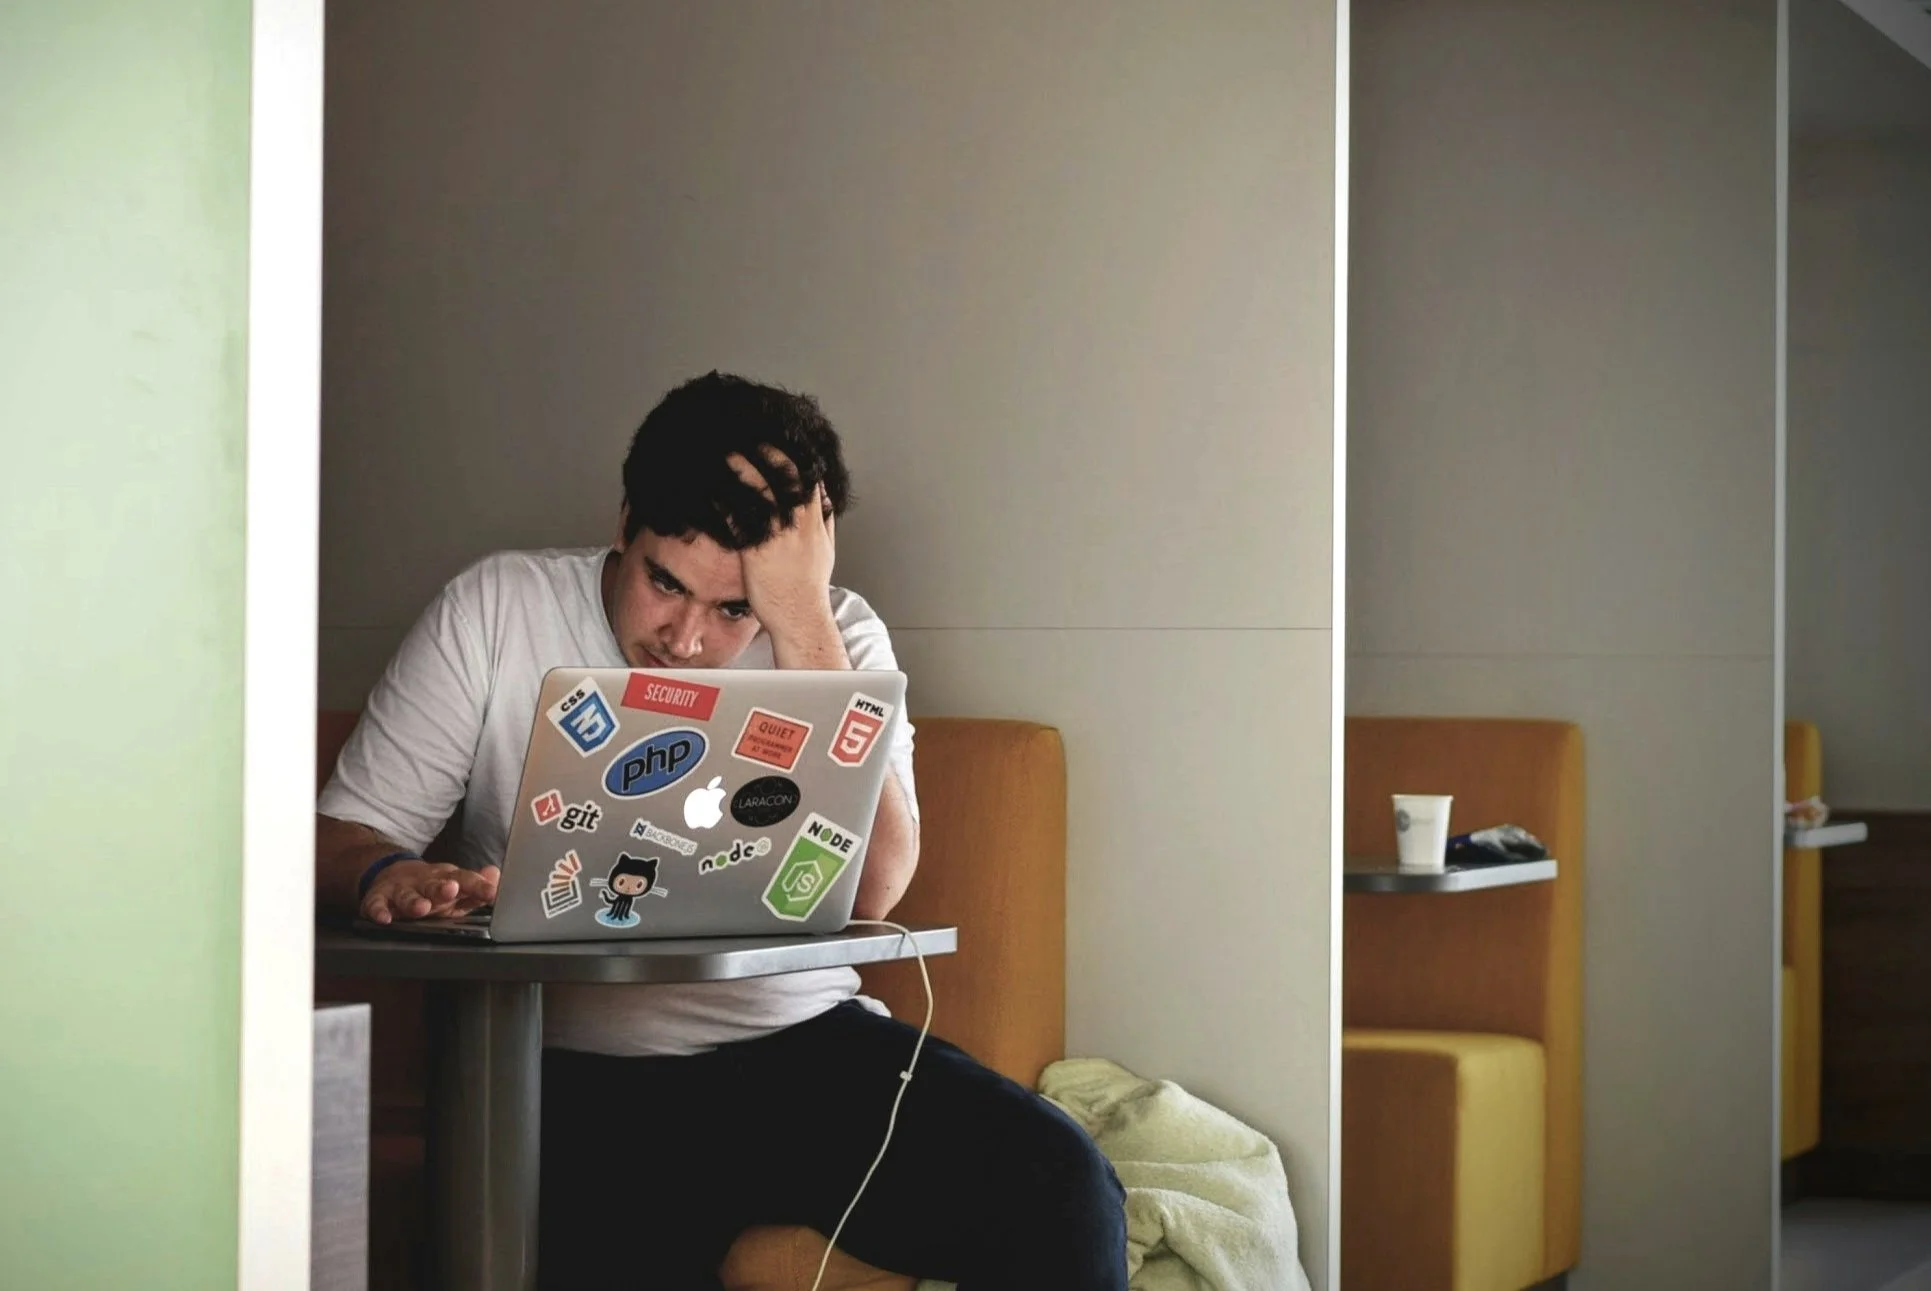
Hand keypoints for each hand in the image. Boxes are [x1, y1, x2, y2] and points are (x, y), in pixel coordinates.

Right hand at [360, 859, 499, 923]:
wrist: (392, 874)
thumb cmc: (432, 887)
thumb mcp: (455, 885)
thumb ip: (476, 887)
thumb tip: (496, 876)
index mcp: (446, 879)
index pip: (465, 880)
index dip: (478, 886)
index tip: (491, 892)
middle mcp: (424, 882)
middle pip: (434, 885)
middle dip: (442, 888)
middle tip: (452, 890)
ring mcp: (401, 889)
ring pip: (407, 895)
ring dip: (413, 901)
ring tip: (421, 908)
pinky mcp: (378, 897)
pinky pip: (376, 904)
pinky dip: (378, 911)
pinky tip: (384, 918)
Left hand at [727, 447, 836, 644]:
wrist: (801, 617)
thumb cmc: (809, 588)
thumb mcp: (826, 550)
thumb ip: (824, 522)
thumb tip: (825, 501)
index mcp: (815, 521)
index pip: (808, 477)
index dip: (793, 455)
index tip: (778, 440)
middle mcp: (798, 524)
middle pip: (786, 476)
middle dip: (768, 452)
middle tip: (750, 436)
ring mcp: (778, 536)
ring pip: (762, 491)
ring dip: (743, 468)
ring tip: (727, 452)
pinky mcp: (756, 551)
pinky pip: (741, 518)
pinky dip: (727, 501)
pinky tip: (713, 489)